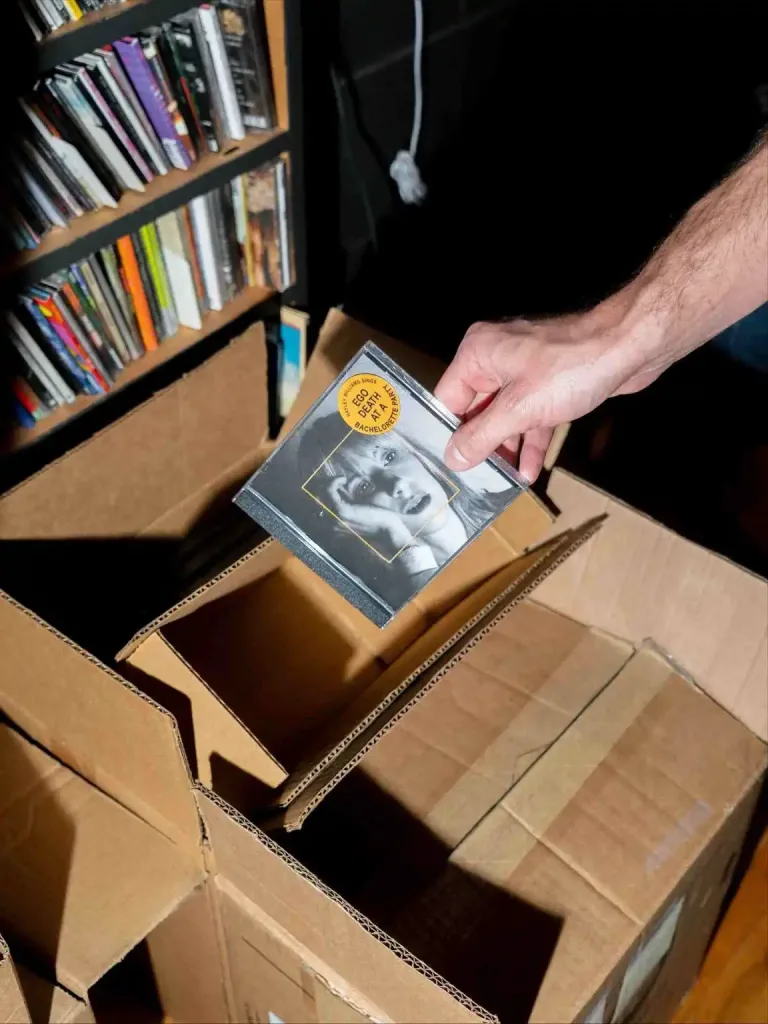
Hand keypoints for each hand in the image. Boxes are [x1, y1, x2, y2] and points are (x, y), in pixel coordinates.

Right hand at [326, 478, 413, 549]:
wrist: (389, 532)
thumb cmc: (379, 520)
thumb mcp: (360, 511)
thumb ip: (349, 504)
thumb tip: (345, 487)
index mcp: (333, 526)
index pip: (318, 507)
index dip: (323, 491)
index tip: (337, 483)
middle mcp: (329, 525)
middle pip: (316, 499)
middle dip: (323, 485)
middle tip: (335, 479)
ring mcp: (334, 519)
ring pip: (320, 494)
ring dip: (328, 482)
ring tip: (340, 479)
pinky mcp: (341, 512)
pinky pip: (329, 491)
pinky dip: (334, 482)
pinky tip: (343, 479)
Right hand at [435, 291, 669, 482]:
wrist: (629, 349)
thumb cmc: (570, 369)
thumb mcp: (518, 410)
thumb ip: (481, 436)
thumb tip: (453, 458)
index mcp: (478, 354)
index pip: (449, 399)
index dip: (449, 433)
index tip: (450, 466)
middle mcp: (497, 358)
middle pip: (476, 410)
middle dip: (480, 445)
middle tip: (476, 480)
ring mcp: (525, 370)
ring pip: (505, 416)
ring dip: (507, 448)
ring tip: (502, 482)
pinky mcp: (550, 382)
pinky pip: (530, 415)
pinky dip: (530, 439)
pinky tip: (529, 470)